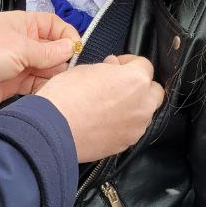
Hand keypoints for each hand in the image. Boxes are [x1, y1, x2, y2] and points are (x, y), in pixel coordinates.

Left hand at [0, 12, 77, 112]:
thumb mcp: (19, 48)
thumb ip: (48, 51)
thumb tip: (72, 47)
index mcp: (24, 25)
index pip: (55, 25)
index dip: (67, 36)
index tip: (77, 49)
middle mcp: (24, 43)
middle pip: (54, 49)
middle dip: (63, 59)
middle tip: (66, 71)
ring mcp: (20, 64)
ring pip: (47, 69)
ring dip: (54, 76)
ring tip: (58, 83)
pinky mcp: (15, 84)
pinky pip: (37, 85)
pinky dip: (44, 89)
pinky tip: (50, 93)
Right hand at [35, 54, 163, 161]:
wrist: (52, 129)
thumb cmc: (66, 97)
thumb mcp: (87, 69)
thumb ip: (109, 68)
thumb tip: (114, 67)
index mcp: (135, 80)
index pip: (144, 65)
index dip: (128, 62)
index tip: (117, 65)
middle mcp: (142, 105)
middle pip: (153, 91)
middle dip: (140, 86)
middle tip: (119, 84)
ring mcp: (136, 127)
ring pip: (144, 112)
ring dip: (133, 106)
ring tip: (108, 105)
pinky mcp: (125, 144)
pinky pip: (131, 129)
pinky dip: (123, 124)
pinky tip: (103, 120)